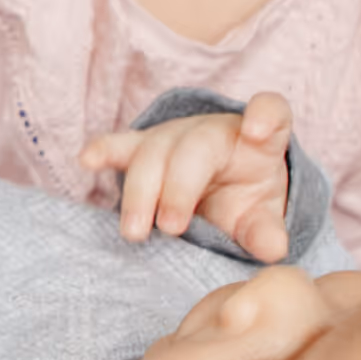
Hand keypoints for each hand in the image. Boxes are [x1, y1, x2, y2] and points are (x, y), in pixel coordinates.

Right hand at [78, 93, 296, 258]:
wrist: (221, 188)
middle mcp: (214, 130)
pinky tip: (87, 161)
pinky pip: (121, 145)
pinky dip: (104, 151)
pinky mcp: (144, 147)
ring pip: (154, 152)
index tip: (255, 132)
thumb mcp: (263, 215)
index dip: (264, 115)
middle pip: (194, 147)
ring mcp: (175, 136)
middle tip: (172, 227)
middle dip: (179, 187)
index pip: (270, 110)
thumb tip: (272, 248)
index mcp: (258, 141)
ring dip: (141, 192)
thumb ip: (266, 231)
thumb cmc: (246, 197)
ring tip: (135, 233)